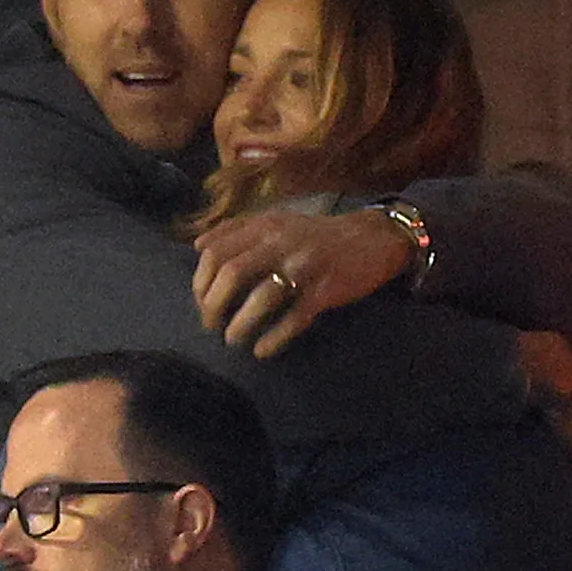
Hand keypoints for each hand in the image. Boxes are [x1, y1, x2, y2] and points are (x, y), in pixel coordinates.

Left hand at [192, 208, 414, 356]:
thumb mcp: (278, 221)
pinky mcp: (326, 290)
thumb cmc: (317, 235)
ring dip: (240, 324)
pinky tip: (262, 350)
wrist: (374, 237)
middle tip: (210, 324)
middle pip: (231, 273)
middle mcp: (281, 242)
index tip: (200, 300)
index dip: (201, 280)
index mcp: (265, 225)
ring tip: (232, 338)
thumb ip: (238, 229)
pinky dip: (274, 338)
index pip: (216, 251)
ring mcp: (304, 266)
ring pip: (261, 297)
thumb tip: (198, 245)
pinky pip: (294, 318)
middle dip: (212, 304)